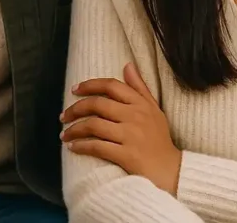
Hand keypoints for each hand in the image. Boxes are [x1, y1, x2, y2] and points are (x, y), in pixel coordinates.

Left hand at [61, 63, 181, 194]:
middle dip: (76, 108)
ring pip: (93, 125)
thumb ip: (139, 88)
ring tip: (64, 133)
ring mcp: (131, 136)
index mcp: (141, 104)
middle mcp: (136, 116)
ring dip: (74, 129)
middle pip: (98, 104)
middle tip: (64, 115)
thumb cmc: (159, 140)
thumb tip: (127, 65)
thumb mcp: (154, 110)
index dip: (90, 85)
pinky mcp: (126, 155)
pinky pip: (97, 146)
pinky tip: (73, 147)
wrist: (172, 171)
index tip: (74, 89)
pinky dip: (81, 146)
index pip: (112, 86)